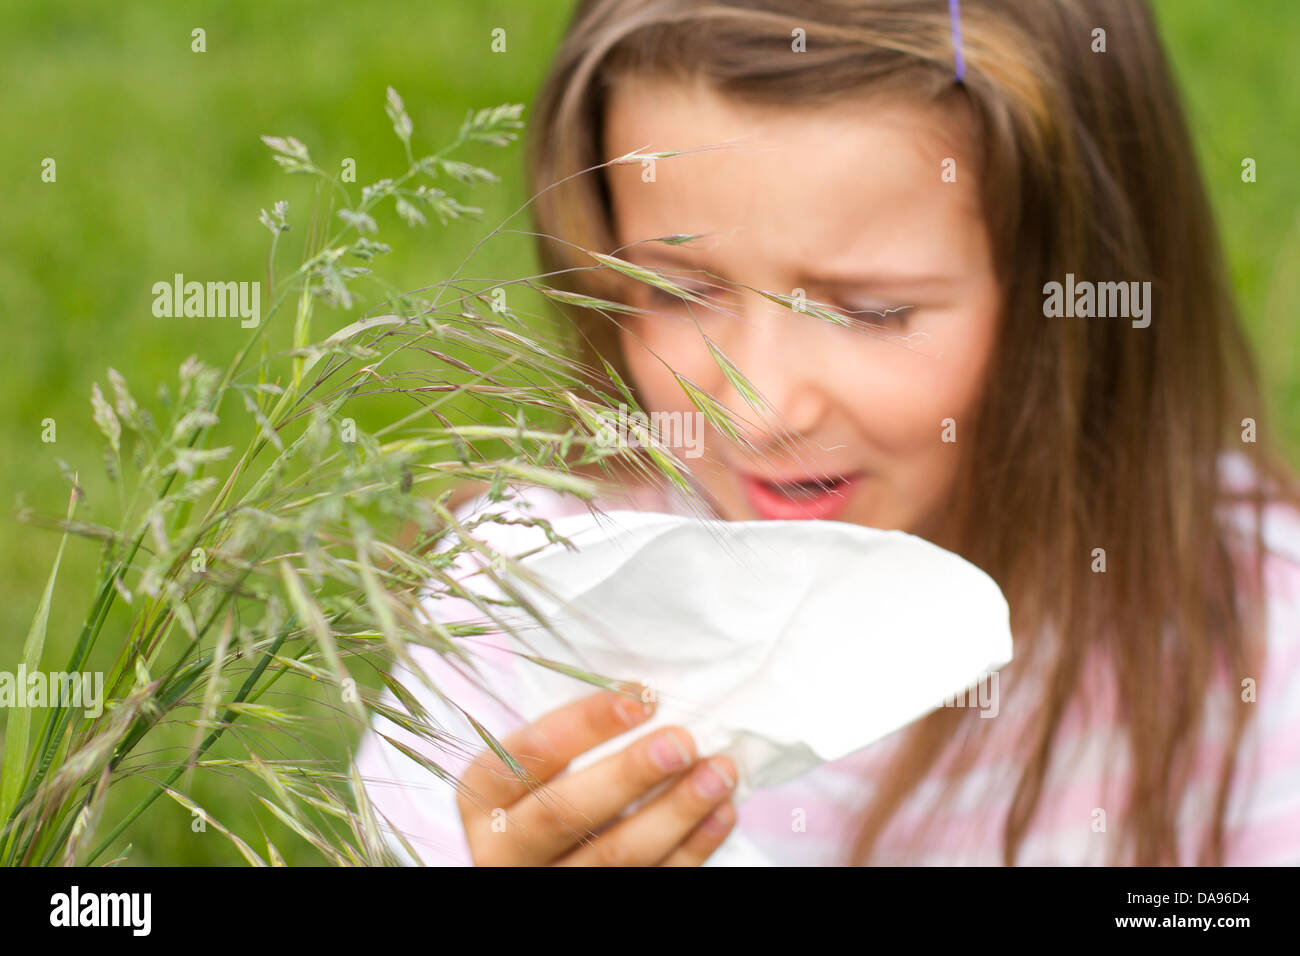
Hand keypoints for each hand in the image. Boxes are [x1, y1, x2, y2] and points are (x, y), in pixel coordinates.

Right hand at [457, 686, 737, 865]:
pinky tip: (720, 812)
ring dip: (675, 811)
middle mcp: (506, 848)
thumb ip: (573, 738)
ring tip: (718, 771)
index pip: (528, 754)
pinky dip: (692, 848)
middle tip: (682, 740)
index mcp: (484, 798)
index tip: (641, 696)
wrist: (542, 861)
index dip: (585, 723)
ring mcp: (551, 883)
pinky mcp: (597, 907)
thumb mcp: (536, 766)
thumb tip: (647, 694)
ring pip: (615, 856)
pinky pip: (652, 881)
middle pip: (566, 812)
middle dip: (630, 773)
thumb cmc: (546, 792)